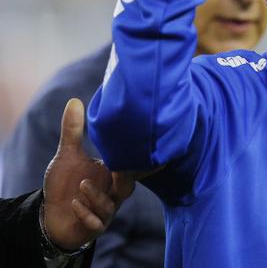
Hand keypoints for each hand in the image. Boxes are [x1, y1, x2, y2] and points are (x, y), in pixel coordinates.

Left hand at [42, 99, 135, 250]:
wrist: (51, 215)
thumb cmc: (65, 183)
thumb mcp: (68, 155)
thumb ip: (74, 130)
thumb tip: (74, 100)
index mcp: (113, 174)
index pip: (133, 165)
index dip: (144, 159)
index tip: (155, 148)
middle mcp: (113, 192)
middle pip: (128, 185)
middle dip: (124, 177)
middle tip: (117, 168)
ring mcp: (105, 210)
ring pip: (110, 204)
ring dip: (97, 196)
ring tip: (82, 185)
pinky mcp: (93, 226)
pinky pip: (95, 222)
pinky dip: (86, 213)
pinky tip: (74, 204)